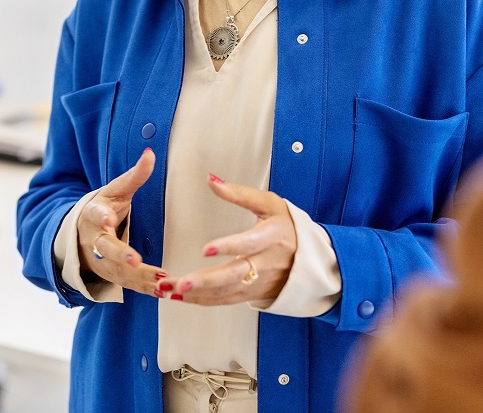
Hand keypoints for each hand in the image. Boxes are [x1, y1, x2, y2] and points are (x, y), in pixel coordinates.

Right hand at [77, 148, 165, 295]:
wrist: (82, 232)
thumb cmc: (104, 206)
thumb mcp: (117, 189)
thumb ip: (135, 175)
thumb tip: (150, 153)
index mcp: (93, 214)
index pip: (95, 214)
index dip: (101, 216)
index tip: (108, 217)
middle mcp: (94, 239)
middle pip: (105, 249)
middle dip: (121, 255)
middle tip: (136, 260)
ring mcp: (100, 260)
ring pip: (117, 271)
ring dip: (138, 277)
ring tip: (161, 280)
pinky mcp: (109, 274)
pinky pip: (126, 284)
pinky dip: (143, 289)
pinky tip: (161, 291)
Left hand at [156, 174, 295, 305]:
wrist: (310, 259)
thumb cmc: (288, 227)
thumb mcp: (269, 204)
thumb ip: (239, 194)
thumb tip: (212, 181)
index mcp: (271, 237)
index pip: (249, 243)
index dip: (228, 247)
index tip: (206, 249)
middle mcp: (265, 263)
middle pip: (234, 275)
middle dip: (205, 281)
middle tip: (182, 282)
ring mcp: (258, 282)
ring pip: (226, 292)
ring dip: (197, 293)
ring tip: (172, 289)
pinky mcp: (252, 293)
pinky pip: (225, 300)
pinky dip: (203, 301)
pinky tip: (184, 297)